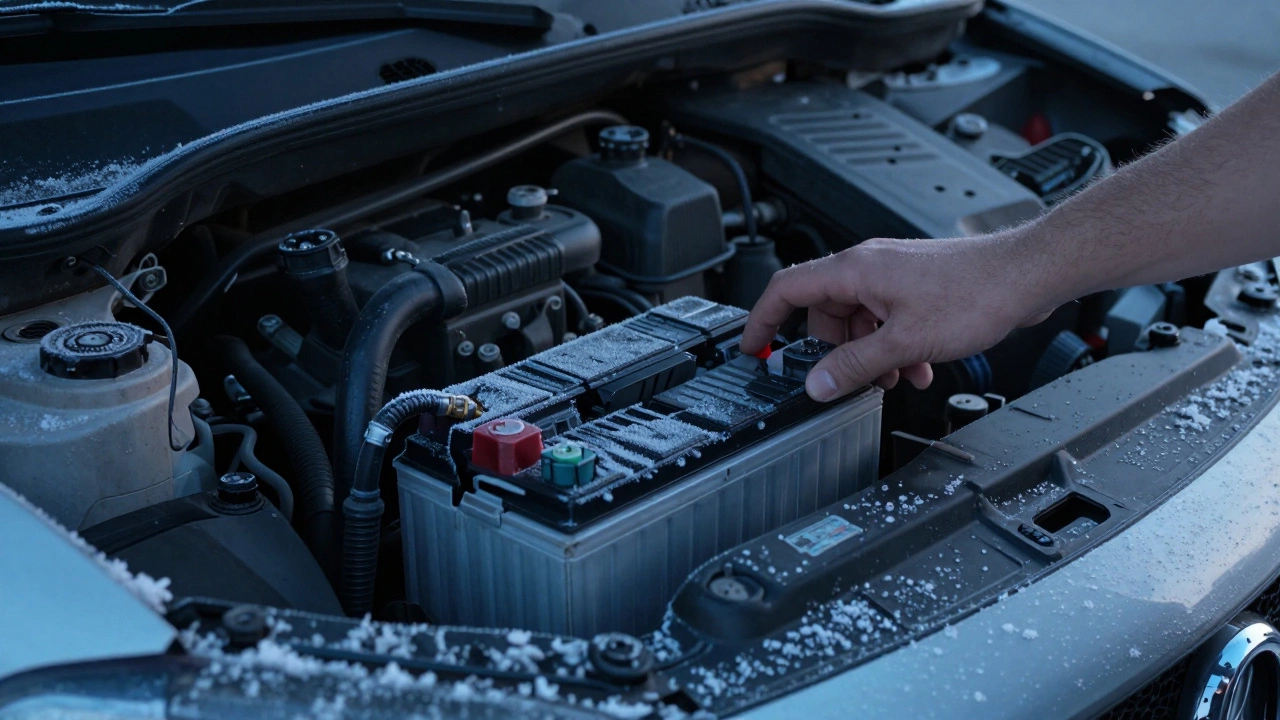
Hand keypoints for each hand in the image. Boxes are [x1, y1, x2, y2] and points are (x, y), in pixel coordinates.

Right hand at [740, 233, 1059, 400]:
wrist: (1026, 275)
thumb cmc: (975, 293)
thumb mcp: (904, 342)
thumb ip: (854, 366)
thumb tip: (817, 384)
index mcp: (853, 270)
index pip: (786, 290)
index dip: (763, 321)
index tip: (754, 349)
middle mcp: (869, 267)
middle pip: (825, 313)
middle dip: (835, 353)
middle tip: (848, 381)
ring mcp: (893, 275)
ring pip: (860, 321)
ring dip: (871, 355)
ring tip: (895, 378)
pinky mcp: (917, 286)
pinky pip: (888, 319)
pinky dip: (896, 347)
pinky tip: (918, 368)